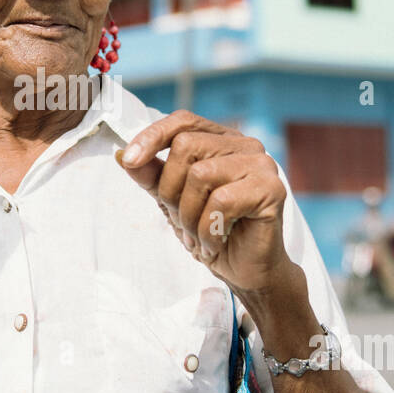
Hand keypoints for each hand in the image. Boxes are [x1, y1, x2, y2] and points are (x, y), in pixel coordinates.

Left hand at [116, 111, 304, 322]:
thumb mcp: (172, 200)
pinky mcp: (271, 190)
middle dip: (170, 190)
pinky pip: (222, 202)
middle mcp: (245, 145)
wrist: (245, 271)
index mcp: (222, 141)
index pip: (183, 121)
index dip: (152, 136)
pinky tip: (214, 244)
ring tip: (197, 236)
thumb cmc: (212, 231)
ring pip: (201, 174)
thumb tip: (121, 155)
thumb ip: (151, 175)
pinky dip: (208, 230)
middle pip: (185, 146)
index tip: (129, 160)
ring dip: (188, 216)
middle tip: (180, 221)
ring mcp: (262, 165)